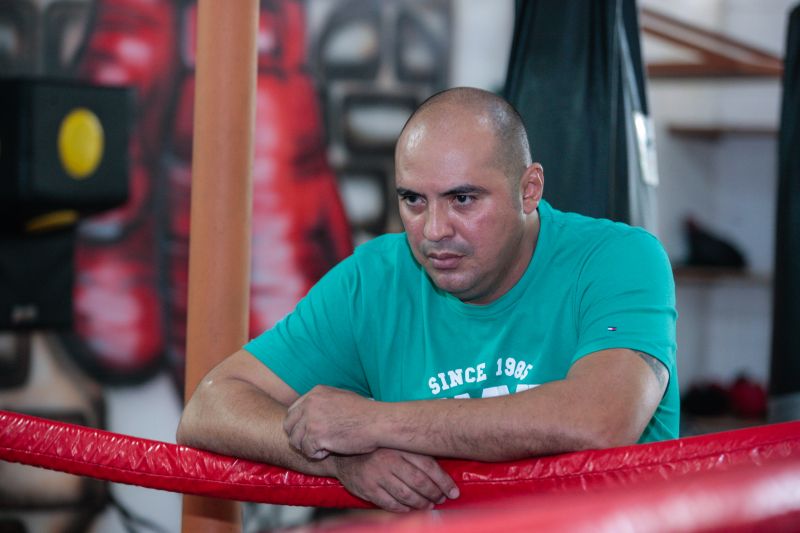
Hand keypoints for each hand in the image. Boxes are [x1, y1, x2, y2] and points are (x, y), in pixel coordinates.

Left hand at [284, 385, 377, 458]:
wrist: (377, 422)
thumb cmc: (365, 413)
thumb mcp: (340, 397)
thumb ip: (322, 403)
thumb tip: (311, 412)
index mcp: (315, 393)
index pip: (293, 411)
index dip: (299, 425)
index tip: (309, 434)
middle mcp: (310, 404)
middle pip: (289, 426)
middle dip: (299, 437)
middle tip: (314, 444)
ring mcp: (311, 419)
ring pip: (296, 441)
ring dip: (308, 447)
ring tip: (325, 447)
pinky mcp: (315, 435)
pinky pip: (307, 451)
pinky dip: (318, 455)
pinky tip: (331, 450)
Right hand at [333, 448, 459, 512]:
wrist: (344, 456)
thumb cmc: (377, 450)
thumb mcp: (395, 445)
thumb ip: (415, 453)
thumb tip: (442, 472)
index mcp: (399, 447)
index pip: (428, 465)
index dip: (443, 481)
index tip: (453, 491)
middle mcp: (389, 460)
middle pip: (420, 482)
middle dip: (435, 494)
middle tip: (442, 499)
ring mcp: (378, 476)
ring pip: (407, 495)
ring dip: (422, 504)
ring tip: (429, 505)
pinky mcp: (368, 489)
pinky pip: (391, 504)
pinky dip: (404, 509)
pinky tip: (412, 509)